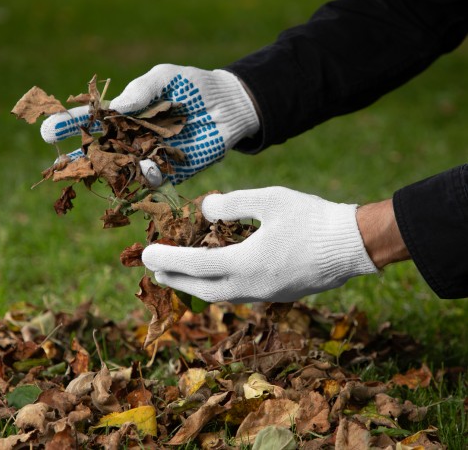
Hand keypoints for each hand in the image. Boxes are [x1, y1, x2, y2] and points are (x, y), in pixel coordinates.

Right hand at [40, 64, 259, 183]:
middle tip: (65, 162)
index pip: (92, 121)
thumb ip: (141, 90)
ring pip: (124, 170)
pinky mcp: (173, 171)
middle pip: (102, 151)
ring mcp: (152, 156)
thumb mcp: (165, 77)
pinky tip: (143, 174)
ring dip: (111, 172)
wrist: (228, 105)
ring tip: (104, 168)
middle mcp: (134, 138)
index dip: (70, 125)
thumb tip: (116, 109)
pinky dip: (145, 180)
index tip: (48, 130)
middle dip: (82, 157)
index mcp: (126, 114)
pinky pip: (154, 180)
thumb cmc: (193, 85)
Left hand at [142, 187, 377, 302]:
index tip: (145, 253)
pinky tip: (219, 277)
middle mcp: (252, 286)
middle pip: (203, 289)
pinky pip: (239, 294)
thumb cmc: (312, 218)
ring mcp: (266, 294)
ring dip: (197, 286)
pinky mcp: (278, 294)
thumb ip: (233, 203)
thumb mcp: (270, 200)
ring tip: (181, 276)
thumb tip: (205, 209)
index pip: (195, 265)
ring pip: (221, 296)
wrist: (351, 245)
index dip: (168, 258)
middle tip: (155, 271)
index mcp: (246, 263)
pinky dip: (220, 287)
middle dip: (176, 280)